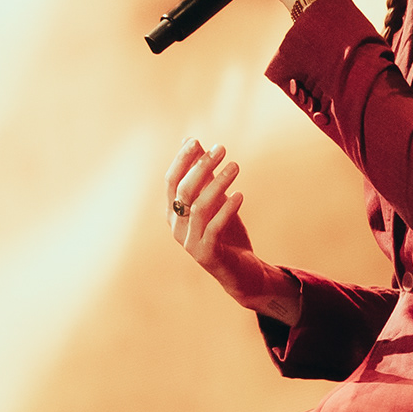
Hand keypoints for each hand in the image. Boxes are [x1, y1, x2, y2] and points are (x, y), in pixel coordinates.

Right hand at [166, 136, 301, 324]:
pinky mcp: (206, 254)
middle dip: (201, 167)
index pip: (171, 181)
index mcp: (174, 212)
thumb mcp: (216, 200)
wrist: (241, 271)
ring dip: (218, 184)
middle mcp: (177, 226)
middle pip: (183, 191)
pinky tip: (239, 195)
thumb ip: (203, 174)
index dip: (182, 160)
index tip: (197, 141)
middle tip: (222, 150)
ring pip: (198, 207)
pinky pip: (214, 228)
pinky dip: (226, 209)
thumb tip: (191, 141)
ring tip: (235, 167)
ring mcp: (189, 242)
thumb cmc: (227, 232)